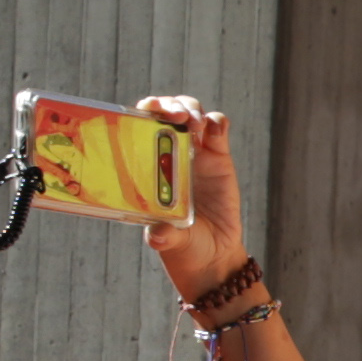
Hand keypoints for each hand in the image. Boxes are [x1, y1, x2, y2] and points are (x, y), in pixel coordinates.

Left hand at [131, 93, 255, 302]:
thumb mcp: (170, 241)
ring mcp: (196, 154)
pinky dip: (216, 123)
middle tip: (176, 117)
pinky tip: (214, 131)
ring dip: (192, 110)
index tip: (149, 112)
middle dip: (170, 105)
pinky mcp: (220, 158)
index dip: (146, 112)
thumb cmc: (182, 246)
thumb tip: (158, 236)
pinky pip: (218, 129)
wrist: (212, 254)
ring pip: (192, 114)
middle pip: (167, 112)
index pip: (141, 126)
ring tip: (195, 125)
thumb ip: (164, 235)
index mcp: (149, 167)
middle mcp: (170, 154)